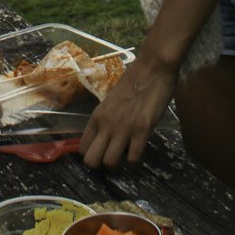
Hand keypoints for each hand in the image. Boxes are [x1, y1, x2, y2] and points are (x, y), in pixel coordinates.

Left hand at [78, 52, 177, 169]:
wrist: (152, 68)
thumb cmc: (133, 82)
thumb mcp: (111, 101)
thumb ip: (106, 119)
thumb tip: (104, 137)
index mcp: (97, 116)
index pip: (83, 148)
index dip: (92, 155)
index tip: (102, 153)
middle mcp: (106, 124)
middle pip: (91, 161)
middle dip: (101, 166)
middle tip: (113, 159)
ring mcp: (124, 128)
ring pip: (110, 163)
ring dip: (118, 166)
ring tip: (125, 157)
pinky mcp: (142, 130)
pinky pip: (133, 159)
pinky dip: (136, 160)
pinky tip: (139, 150)